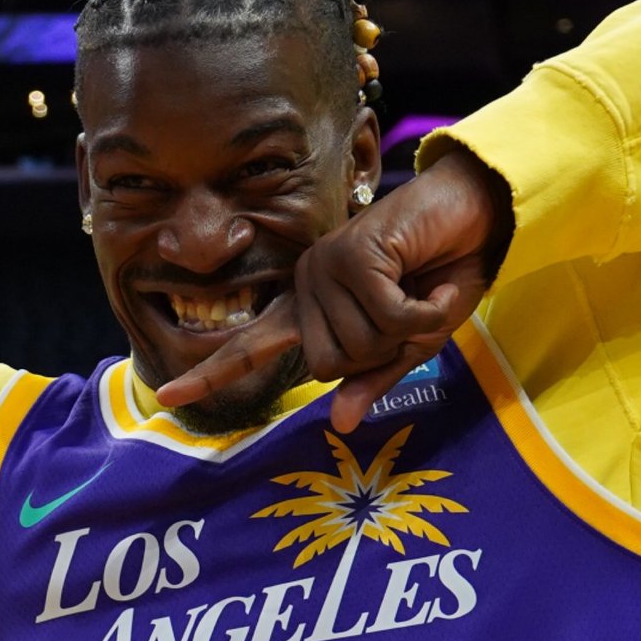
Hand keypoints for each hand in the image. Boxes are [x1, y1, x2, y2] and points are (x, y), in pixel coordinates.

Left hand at [155, 147, 512, 432]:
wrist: (474, 216)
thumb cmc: (439, 277)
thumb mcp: (409, 344)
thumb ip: (372, 380)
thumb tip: (340, 424)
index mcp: (309, 310)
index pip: (250, 348)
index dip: (209, 376)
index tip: (166, 397)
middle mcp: (306, 286)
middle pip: (330, 367)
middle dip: (383, 353)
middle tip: (410, 313)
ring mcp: (323, 267)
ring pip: (357, 345)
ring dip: (405, 330)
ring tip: (420, 290)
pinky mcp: (350, 254)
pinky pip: (385, 317)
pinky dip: (421, 312)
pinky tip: (429, 281)